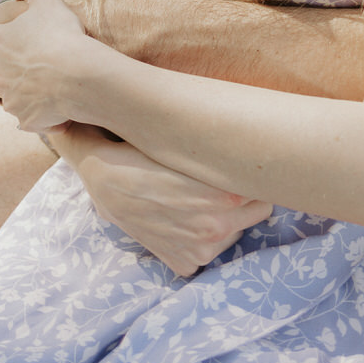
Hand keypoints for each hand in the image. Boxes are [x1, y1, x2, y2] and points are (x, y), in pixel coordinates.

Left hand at [0, 0, 87, 133]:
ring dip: (36, 90)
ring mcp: (10, 99)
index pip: (8, 36)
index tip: (47, 39)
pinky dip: (47, 112)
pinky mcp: (25, 120)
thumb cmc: (62, 34)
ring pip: (22, 93)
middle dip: (29, 65)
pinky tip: (64, 104)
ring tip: (62, 83)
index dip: (29, 36)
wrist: (78, 74)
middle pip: (13, 67)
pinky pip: (36, 116)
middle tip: (56, 61)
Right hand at [55, 124, 273, 275]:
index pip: (266, 187)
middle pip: (260, 209)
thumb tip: (224, 98)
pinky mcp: (186, 264)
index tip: (248, 163)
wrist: (97, 186)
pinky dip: (199, 241)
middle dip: (246, 195)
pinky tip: (183, 220)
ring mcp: (203, 249)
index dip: (256, 173)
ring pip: (238, 232)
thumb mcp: (170, 136)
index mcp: (225, 193)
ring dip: (227, 219)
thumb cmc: (135, 151)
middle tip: (225, 178)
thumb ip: (199, 128)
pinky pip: (209, 253)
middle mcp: (220, 225)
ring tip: (202, 199)